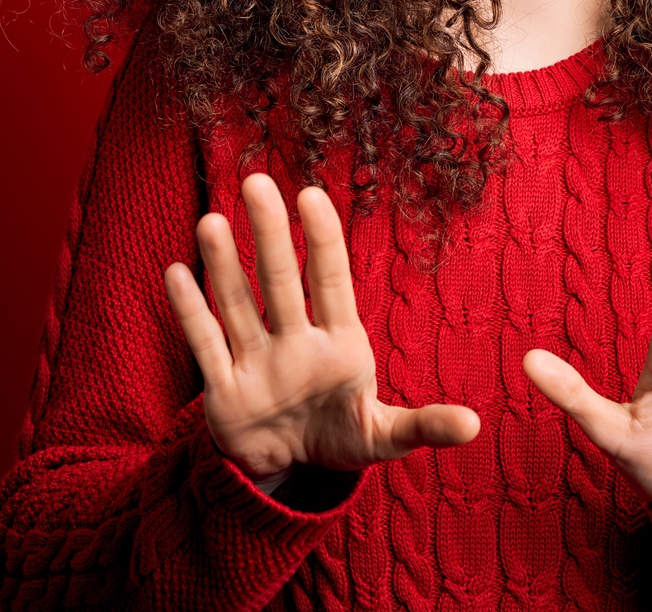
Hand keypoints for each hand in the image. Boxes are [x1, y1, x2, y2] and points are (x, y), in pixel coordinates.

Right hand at [164, 172, 480, 482]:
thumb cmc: (341, 435)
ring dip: (222, 266)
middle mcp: (294, 341)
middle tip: (257, 182)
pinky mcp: (224, 391)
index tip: (311, 195)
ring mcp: (256, 361)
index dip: (322, 241)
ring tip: (211, 220)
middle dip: (269, 234)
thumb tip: (476, 425)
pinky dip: (190, 312)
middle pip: (279, 280)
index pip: (330, 282)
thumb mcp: (384, 437)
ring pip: (237, 304)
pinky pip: (204, 345)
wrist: (291, 469)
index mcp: (339, 343)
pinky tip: (176, 272)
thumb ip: (423, 426)